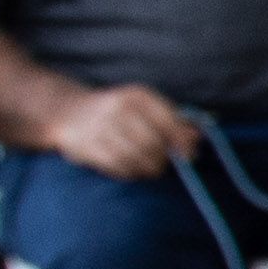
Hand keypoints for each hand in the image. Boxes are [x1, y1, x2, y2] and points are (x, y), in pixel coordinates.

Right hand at [48, 82, 197, 180]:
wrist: (69, 112)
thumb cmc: (118, 111)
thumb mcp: (144, 107)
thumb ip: (173, 121)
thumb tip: (198, 137)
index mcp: (137, 96)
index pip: (167, 120)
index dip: (182, 140)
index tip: (190, 154)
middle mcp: (118, 108)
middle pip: (153, 142)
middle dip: (164, 157)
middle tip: (165, 162)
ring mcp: (100, 127)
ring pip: (136, 157)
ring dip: (149, 168)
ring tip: (151, 168)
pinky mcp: (87, 146)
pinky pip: (117, 166)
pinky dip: (130, 172)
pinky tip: (133, 169)